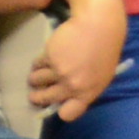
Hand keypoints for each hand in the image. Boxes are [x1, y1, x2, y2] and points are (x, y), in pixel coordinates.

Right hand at [27, 5, 125, 120]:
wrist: (98, 25)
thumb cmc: (104, 49)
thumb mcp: (101, 76)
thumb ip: (85, 88)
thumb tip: (69, 97)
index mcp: (88, 93)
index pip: (69, 114)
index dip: (60, 111)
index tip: (56, 105)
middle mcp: (73, 86)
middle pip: (46, 99)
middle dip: (36, 98)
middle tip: (33, 95)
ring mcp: (60, 72)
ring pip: (36, 82)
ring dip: (34, 79)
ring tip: (36, 75)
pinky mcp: (49, 57)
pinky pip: (36, 65)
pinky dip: (37, 63)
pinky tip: (42, 59)